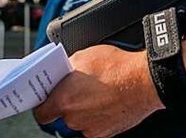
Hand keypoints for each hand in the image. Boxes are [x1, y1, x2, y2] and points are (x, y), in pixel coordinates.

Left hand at [34, 45, 162, 137]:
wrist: (144, 81)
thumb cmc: (115, 67)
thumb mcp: (83, 56)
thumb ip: (65, 69)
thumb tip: (60, 73)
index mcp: (64, 100)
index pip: (41, 113)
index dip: (42, 104)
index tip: (44, 98)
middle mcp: (74, 119)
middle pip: (62, 115)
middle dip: (67, 102)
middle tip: (76, 88)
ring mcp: (90, 128)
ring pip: (79, 120)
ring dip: (83, 109)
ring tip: (95, 92)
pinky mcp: (106, 133)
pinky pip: (94, 124)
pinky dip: (97, 115)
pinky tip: (105, 100)